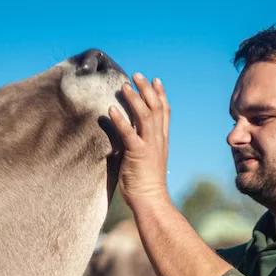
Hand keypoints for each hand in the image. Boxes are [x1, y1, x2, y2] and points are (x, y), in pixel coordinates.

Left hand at [108, 73, 170, 212]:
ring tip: (124, 86)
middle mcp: (158, 139)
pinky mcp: (138, 153)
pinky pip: (129, 133)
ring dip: (134, 99)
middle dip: (146, 89)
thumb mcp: (146, 158)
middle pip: (155, 107)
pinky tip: (111, 110)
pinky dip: (120, 120)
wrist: (151, 200)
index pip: (164, 111)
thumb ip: (141, 144)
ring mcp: (149, 145)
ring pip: (145, 115)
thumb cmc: (146, 183)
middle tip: (137, 75)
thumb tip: (130, 135)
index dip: (160, 94)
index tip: (155, 80)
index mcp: (162, 140)